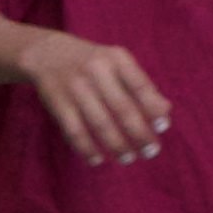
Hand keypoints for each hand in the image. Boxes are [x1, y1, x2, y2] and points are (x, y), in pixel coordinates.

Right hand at [21, 27, 171, 164]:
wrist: (47, 53)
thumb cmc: (93, 62)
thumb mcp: (117, 63)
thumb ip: (140, 85)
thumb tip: (165, 110)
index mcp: (117, 58)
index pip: (140, 85)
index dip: (152, 108)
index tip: (162, 128)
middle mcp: (97, 71)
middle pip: (122, 108)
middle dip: (138, 133)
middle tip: (151, 152)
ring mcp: (76, 87)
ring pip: (99, 123)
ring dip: (116, 144)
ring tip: (128, 158)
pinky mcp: (57, 102)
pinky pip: (74, 130)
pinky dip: (86, 148)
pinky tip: (97, 159)